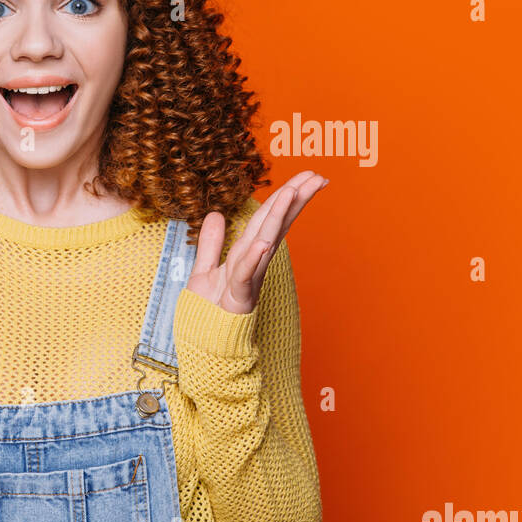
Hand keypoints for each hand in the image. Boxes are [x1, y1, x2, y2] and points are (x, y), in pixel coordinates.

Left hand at [187, 170, 327, 316]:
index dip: (288, 196)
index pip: (271, 218)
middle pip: (276, 223)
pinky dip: (254, 258)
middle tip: (318, 176)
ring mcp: (249, 278)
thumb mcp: (205, 268)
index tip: (309, 176)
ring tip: (292, 192)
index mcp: (248, 253)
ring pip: (264, 241)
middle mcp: (254, 262)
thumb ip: (211, 242)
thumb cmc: (208, 310)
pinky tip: (264, 242)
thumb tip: (216, 214)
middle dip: (295, 198)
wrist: (202, 345)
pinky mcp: (238, 298)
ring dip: (278, 216)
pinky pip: (245, 274)